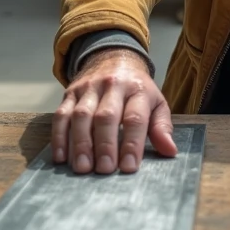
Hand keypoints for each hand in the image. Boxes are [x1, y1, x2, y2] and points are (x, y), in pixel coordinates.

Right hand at [52, 47, 175, 173]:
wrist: (113, 58)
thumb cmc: (137, 90)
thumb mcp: (156, 103)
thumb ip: (162, 127)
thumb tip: (170, 151)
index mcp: (137, 90)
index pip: (135, 118)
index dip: (132, 143)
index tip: (129, 167)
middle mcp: (112, 86)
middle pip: (106, 116)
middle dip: (104, 145)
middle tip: (104, 170)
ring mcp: (89, 89)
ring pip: (81, 116)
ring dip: (80, 144)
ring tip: (83, 168)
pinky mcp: (70, 93)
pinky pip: (61, 115)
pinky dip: (59, 137)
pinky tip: (61, 158)